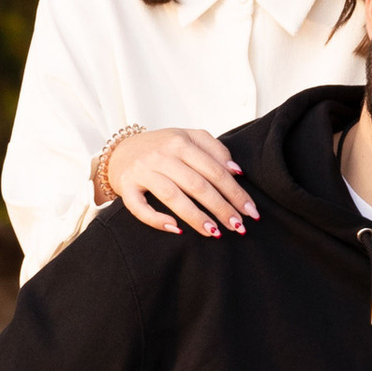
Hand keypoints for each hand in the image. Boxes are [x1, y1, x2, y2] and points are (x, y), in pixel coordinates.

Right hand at [103, 123, 255, 238]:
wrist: (120, 149)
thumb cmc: (161, 147)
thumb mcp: (188, 138)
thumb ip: (214, 149)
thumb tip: (236, 171)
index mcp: (181, 142)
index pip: (215, 170)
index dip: (235, 192)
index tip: (251, 211)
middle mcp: (163, 155)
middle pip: (198, 185)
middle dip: (221, 207)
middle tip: (238, 226)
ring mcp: (143, 171)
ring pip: (173, 196)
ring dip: (196, 217)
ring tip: (215, 232)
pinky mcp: (127, 186)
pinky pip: (140, 207)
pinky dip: (157, 219)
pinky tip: (176, 229)